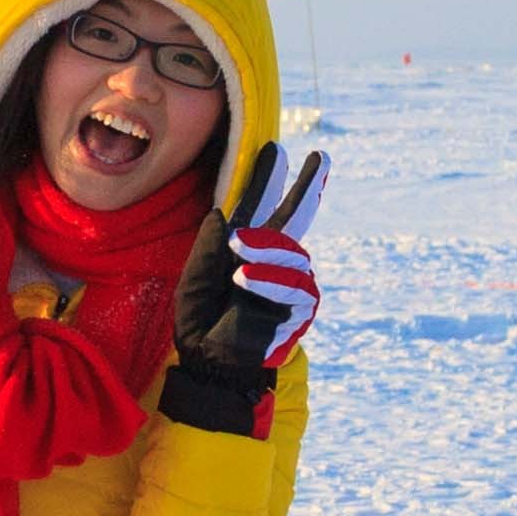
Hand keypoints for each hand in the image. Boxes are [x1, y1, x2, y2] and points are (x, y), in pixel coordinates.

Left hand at [172, 144, 327, 387]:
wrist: (207, 364)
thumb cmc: (199, 322)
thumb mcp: (196, 275)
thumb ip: (211, 245)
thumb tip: (226, 213)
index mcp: (244, 250)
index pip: (262, 210)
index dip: (269, 182)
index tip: (278, 151)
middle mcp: (271, 263)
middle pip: (295, 219)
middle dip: (307, 188)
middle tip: (320, 156)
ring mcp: (287, 286)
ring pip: (294, 254)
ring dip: (267, 249)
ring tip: (239, 252)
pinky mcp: (295, 313)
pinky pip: (295, 288)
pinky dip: (270, 280)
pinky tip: (246, 278)